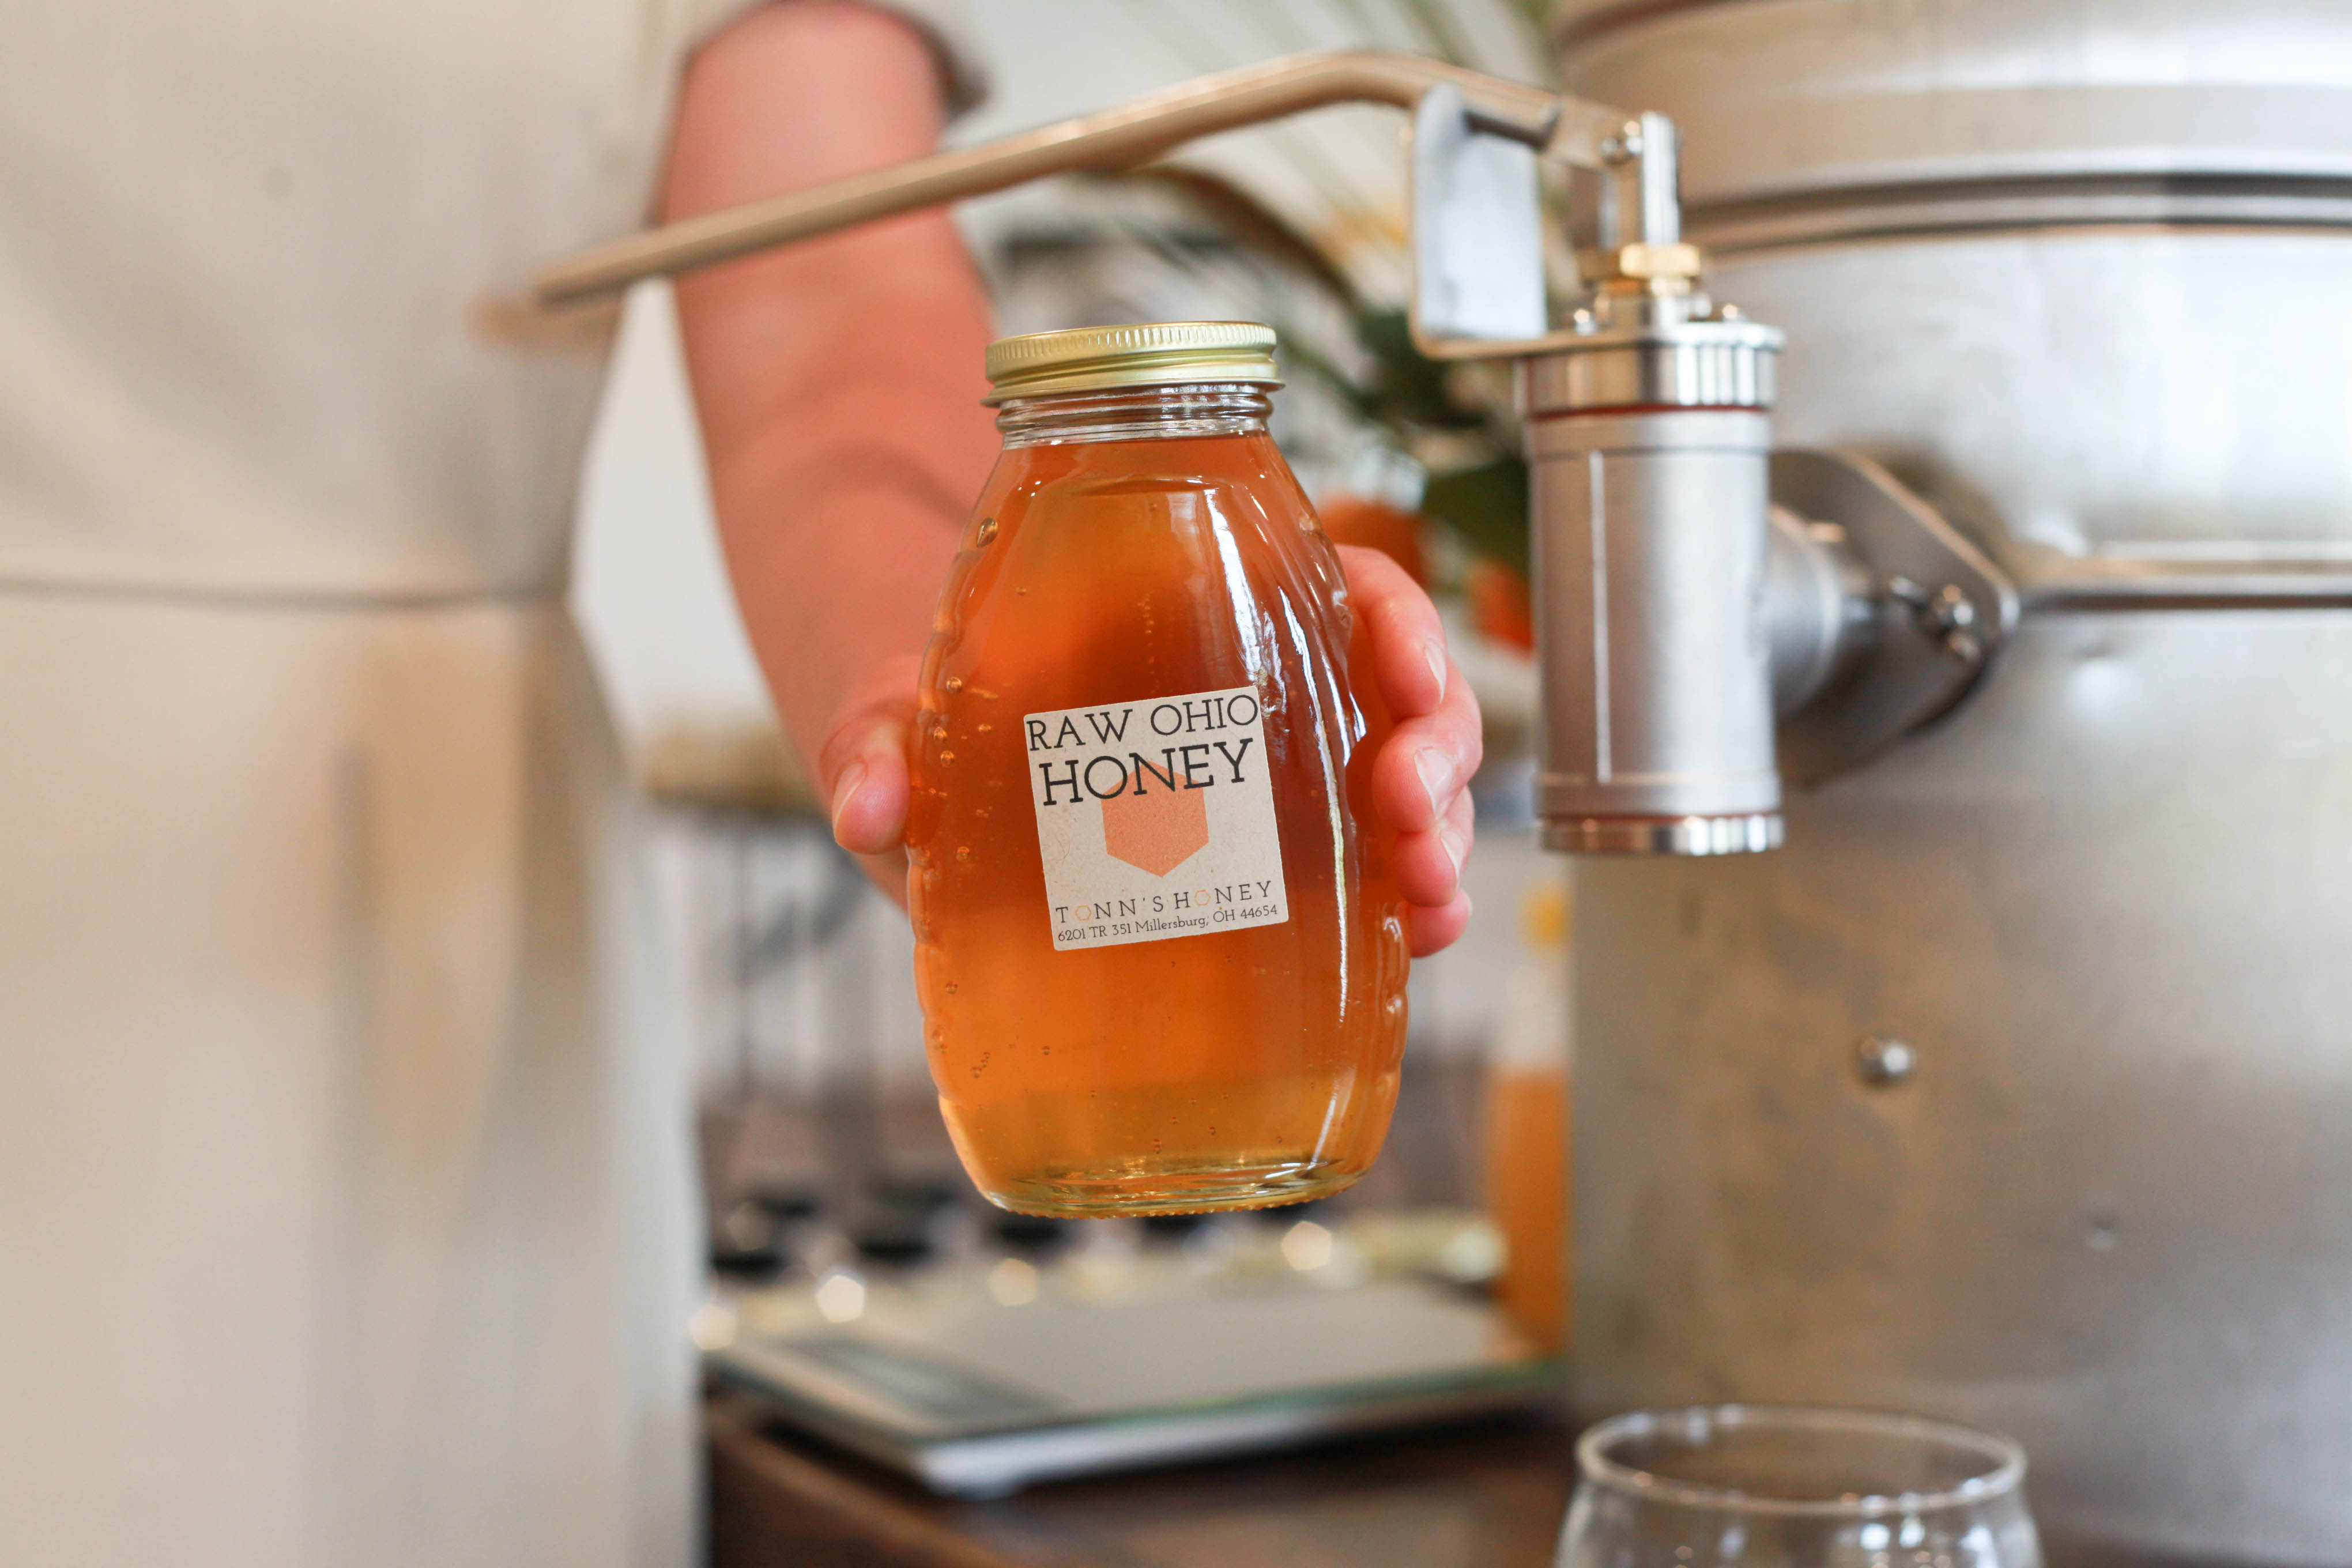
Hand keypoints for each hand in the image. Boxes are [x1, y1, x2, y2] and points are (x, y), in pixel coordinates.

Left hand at [824, 543, 1480, 957]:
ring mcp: (1274, 789)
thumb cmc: (932, 724)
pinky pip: (1372, 878)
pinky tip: (1420, 935)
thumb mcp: (901, 711)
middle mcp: (1259, 693)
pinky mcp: (1270, 876)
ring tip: (1430, 895)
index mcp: (1192, 614)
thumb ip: (878, 738)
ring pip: (1407, 786)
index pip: (1335, 584)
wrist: (923, 793)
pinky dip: (1414, 903)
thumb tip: (870, 804)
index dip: (1395, 621)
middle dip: (1436, 748)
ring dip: (1441, 835)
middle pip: (1397, 691)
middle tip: (1406, 808)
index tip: (1402, 672)